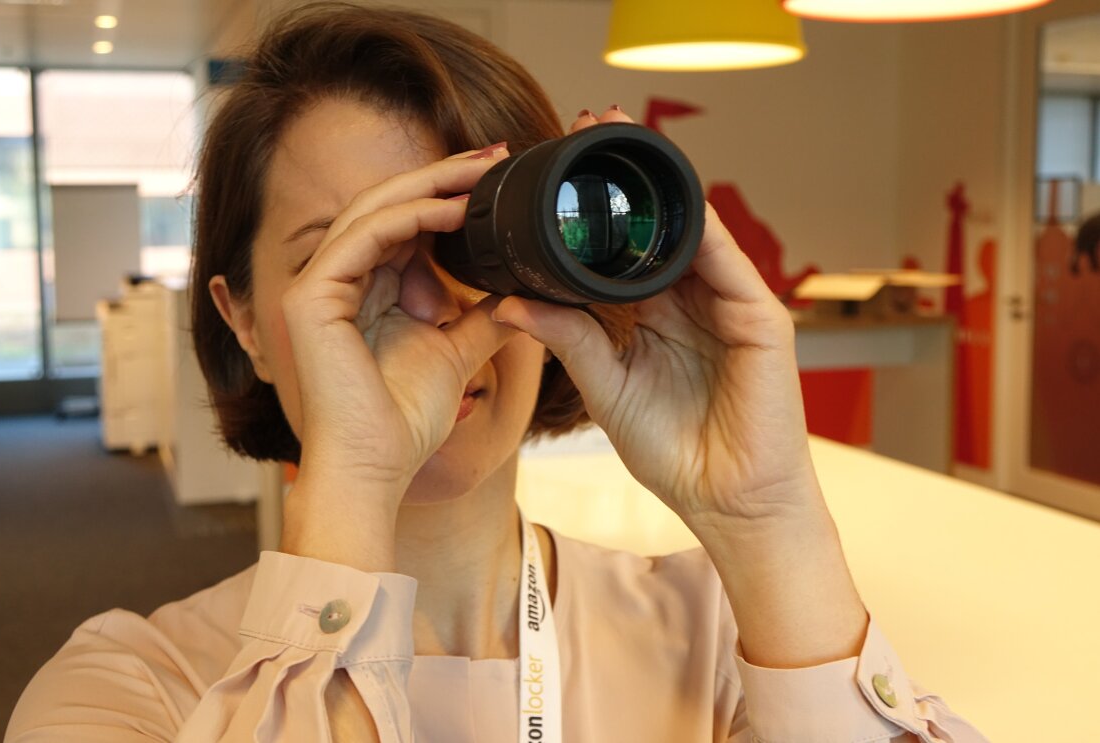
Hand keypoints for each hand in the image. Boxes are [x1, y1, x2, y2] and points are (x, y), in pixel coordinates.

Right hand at [276, 145, 520, 568]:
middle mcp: (333, 280)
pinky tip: (455, 210)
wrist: (375, 469)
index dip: (447, 196)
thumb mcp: (457, 353)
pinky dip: (412, 218)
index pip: (403, 224)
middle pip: (387, 206)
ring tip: (482, 170)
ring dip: (431, 186)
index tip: (496, 178)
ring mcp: (315, 285)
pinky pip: (365, 237)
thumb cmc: (405, 421)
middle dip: (443, 176)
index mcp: (362, 290)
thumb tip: (523, 291)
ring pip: (374, 210)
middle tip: (494, 155)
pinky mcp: (310, 296)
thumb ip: (482, 317)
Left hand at [494, 108, 867, 668]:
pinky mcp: (761, 317)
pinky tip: (664, 192)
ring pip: (692, 228)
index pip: (622, 248)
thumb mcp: (605, 387)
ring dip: (655, 184)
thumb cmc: (673, 452)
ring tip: (616, 135)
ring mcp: (729, 304)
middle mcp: (693, 301)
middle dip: (622, 176)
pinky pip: (728, 259)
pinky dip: (698, 223)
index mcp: (655, 316)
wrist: (728, 502)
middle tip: (583, 125)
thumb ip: (568, 338)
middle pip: (657, 225)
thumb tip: (509, 301)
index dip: (593, 210)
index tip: (552, 170)